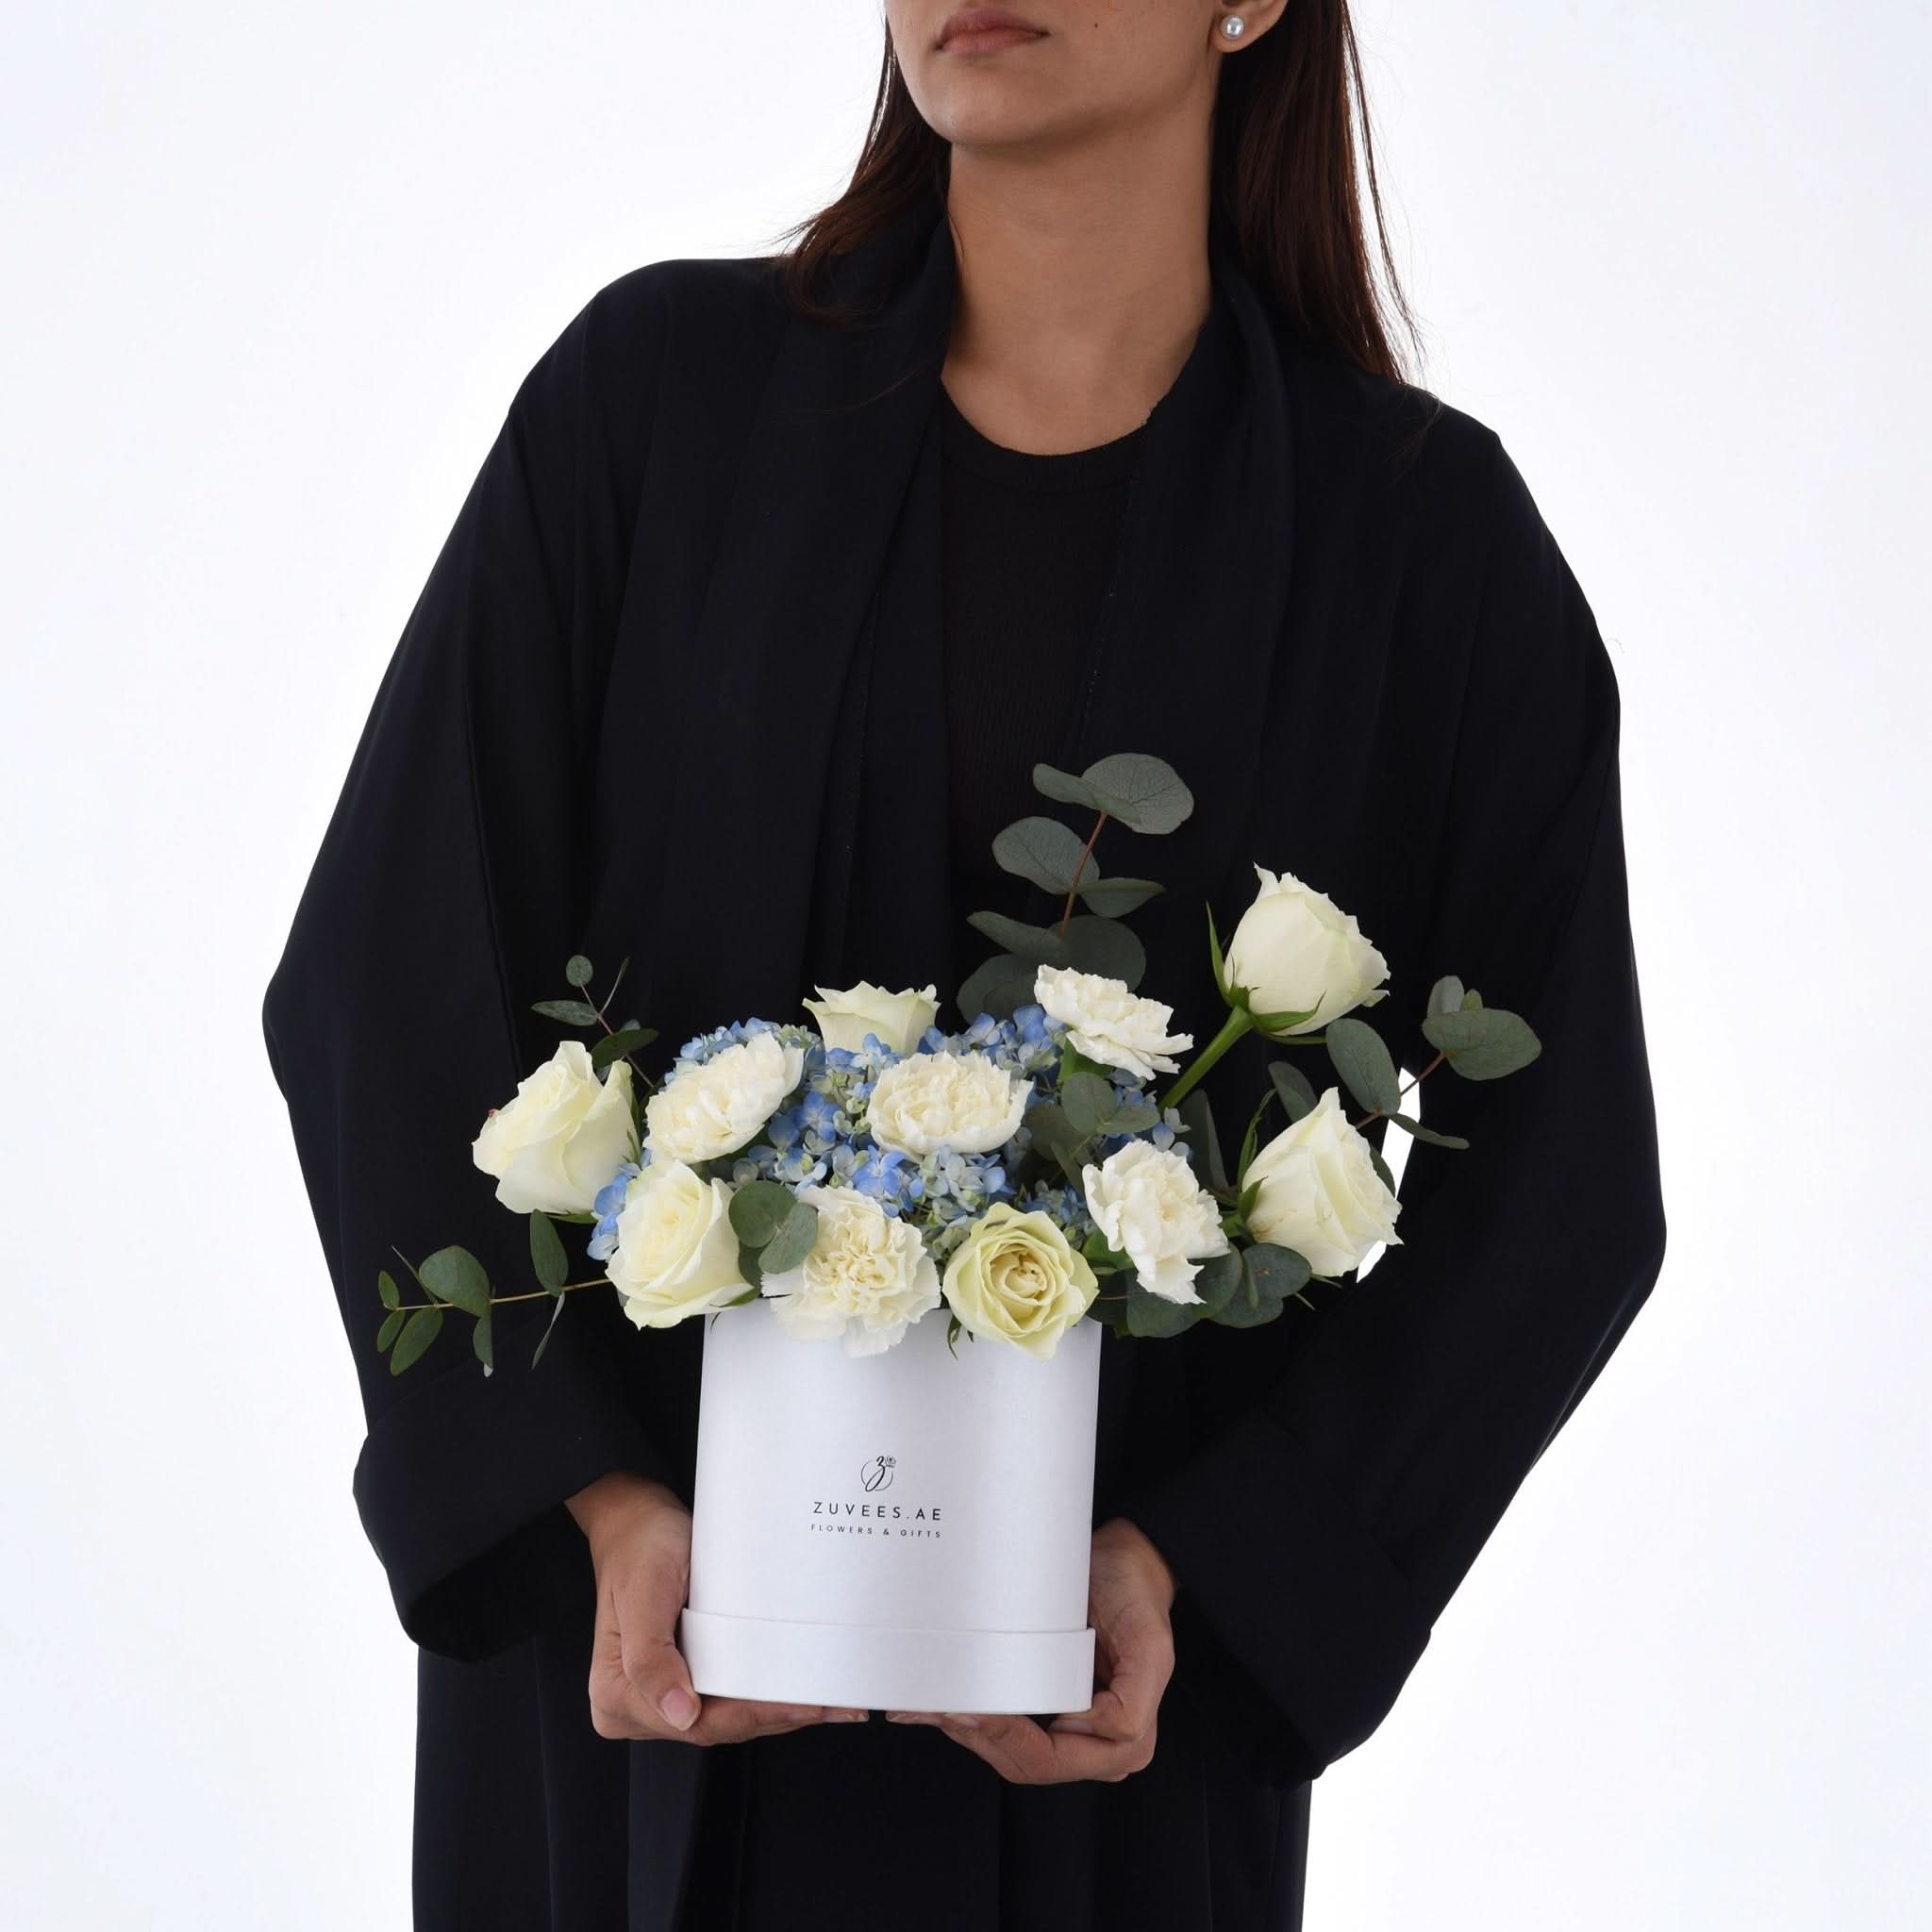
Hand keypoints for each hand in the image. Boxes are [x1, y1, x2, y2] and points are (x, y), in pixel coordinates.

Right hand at [565, 1470, 868, 1743]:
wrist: (638, 1520)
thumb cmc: (640, 1549)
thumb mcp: (643, 1593)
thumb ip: (650, 1658)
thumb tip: (680, 1714)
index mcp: (619, 1697)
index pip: (699, 1725)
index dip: (755, 1717)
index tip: (804, 1705)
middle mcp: (641, 1707)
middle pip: (720, 1726)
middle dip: (780, 1716)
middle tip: (838, 1705)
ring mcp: (666, 1695)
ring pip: (732, 1715)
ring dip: (782, 1709)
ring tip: (835, 1701)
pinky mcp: (689, 1676)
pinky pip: (732, 1695)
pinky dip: (768, 1693)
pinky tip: (805, 1689)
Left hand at [884, 1515, 1177, 1782]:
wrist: (1130, 1564)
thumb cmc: (1135, 1596)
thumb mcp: (1150, 1645)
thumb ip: (1128, 1707)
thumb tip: (1078, 1728)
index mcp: (1127, 1740)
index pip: (1049, 1758)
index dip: (1003, 1738)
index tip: (968, 1707)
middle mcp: (1098, 1748)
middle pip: (1023, 1762)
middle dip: (976, 1736)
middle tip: (935, 1704)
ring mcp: (1072, 1735)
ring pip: (1008, 1753)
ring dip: (967, 1731)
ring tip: (928, 1704)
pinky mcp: (1050, 1714)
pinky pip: (1008, 1731)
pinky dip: (974, 1720)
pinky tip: (942, 1704)